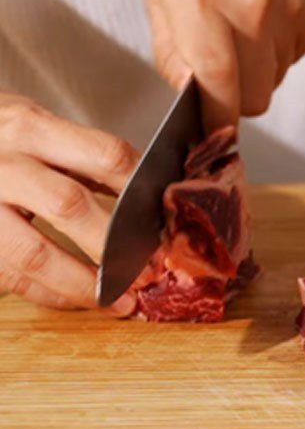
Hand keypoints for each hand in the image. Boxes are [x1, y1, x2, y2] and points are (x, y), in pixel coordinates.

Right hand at [0, 94, 138, 313]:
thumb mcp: (33, 127)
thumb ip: (83, 156)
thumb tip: (149, 195)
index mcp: (29, 127)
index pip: (105, 156)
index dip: (141, 191)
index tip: (164, 219)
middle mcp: (2, 164)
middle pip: (70, 206)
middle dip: (114, 245)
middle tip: (149, 270)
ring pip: (35, 253)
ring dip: (84, 283)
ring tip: (121, 301)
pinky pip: (13, 277)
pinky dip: (51, 294)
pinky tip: (80, 299)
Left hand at [147, 0, 304, 131]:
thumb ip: (171, 51)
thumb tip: (190, 96)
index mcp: (203, 0)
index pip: (218, 84)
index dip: (216, 121)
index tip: (213, 134)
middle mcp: (251, 8)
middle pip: (254, 99)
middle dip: (238, 98)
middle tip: (227, 75)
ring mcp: (289, 13)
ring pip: (275, 82)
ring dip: (258, 71)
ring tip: (246, 30)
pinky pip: (294, 60)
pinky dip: (278, 52)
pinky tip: (267, 19)